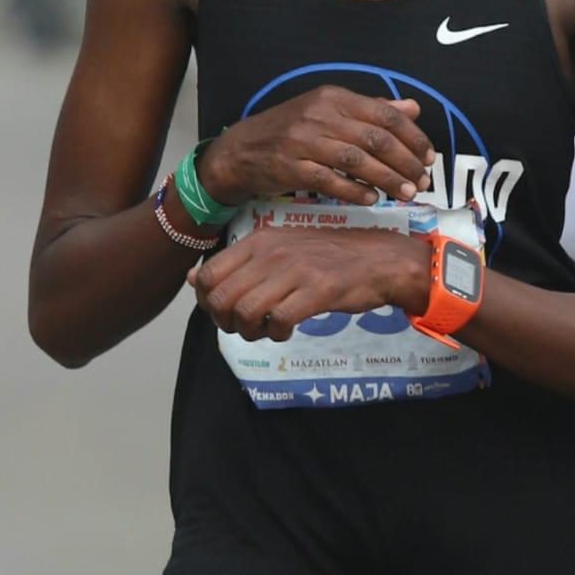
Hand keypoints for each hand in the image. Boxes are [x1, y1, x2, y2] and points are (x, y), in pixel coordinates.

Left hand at [188, 225, 431, 341]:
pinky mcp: (318, 290)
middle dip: (226, 322)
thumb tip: (193, 279)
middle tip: (246, 327)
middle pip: (221, 298)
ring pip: (245, 312)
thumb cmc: (329, 258)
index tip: (228, 312)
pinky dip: (277, 334)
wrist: (381, 260)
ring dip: (250, 332)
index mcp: (260, 240)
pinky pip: (279, 320)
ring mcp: (295, 270)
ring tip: (267, 330)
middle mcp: (272, 252)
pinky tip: (287, 330)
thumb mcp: (279, 252)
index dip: (209, 303)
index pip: (208, 276)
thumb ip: (237, 265)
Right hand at [198, 86, 434, 207]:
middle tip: (423, 180)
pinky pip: (331, 181)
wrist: (241, 150)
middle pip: (376, 139)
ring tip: (407, 193)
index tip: (429, 157)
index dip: (413, 137)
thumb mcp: (330, 111)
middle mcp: (320, 114)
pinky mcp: (291, 166)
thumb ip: (372, 110)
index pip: (385, 115)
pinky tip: (372, 199)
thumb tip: (412, 108)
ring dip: (388, 179)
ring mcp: (304, 140)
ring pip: (358, 161)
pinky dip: (355, 191)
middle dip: (406, 162)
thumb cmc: (291, 130)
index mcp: (335, 97)